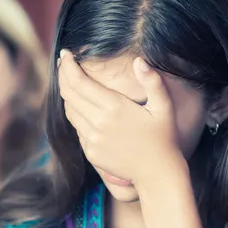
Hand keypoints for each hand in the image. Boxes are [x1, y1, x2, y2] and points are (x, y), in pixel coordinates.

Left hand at [58, 50, 183, 186]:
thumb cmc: (164, 137)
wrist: (157, 173)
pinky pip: (77, 129)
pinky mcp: (91, 152)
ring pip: (69, 111)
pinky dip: (76, 115)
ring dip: (67, 95)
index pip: (80, 82)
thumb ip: (152, 81)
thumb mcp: (164, 106)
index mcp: (114, 107)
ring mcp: (92, 140)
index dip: (69, 66)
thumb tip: (139, 61)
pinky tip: (81, 107)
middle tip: (63, 63)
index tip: (65, 54)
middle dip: (63, 75)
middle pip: (69, 94)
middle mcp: (98, 123)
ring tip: (70, 82)